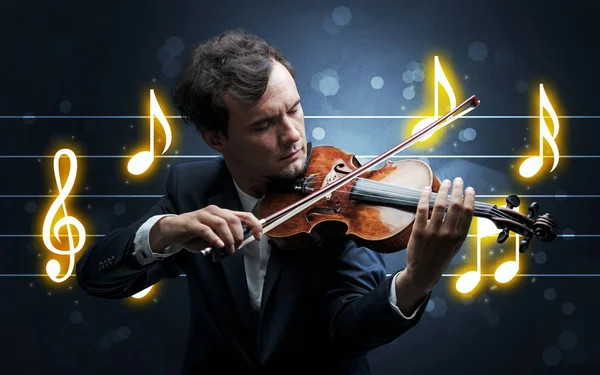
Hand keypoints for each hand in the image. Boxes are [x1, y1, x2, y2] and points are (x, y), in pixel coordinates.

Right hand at [151, 205, 262, 253]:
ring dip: (228, 238)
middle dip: (239, 235)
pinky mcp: (192, 222)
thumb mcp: (214, 237)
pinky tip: (218, 245)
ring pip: (222, 223)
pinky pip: (206, 229)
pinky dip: (214, 238)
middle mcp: (215, 211)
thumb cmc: (195, 234)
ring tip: (228, 249)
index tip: (259, 237)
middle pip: (234, 219)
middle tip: (236, 247)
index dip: (254, 225)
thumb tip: (238, 245)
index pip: (244, 215)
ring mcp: (203, 215)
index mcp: (223, 214)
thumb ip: (225, 238)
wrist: (172, 230)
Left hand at [404, 177, 474, 292]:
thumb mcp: (455, 245)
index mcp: (459, 236)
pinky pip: (422, 209)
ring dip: (443, 190)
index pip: (468, 212)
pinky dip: (424, 196)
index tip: (469, 188)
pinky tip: (426, 189)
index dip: (470, 197)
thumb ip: (459, 228)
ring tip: (444, 182)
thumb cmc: (440, 257)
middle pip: (455, 205)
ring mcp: (433, 232)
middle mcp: (448, 233)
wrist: (423, 272)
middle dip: (457, 189)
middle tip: (456, 180)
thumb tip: (463, 208)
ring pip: (440, 204)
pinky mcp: (419, 231)